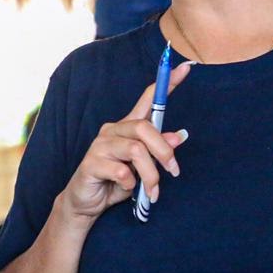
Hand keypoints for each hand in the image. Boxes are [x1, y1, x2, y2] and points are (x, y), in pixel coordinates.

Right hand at [63, 63, 193, 219]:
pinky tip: (126, 188)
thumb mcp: (143, 167)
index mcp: (127, 128)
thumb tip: (180, 136)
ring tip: (152, 191)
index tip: (186, 68)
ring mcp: (100, 145)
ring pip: (135, 150)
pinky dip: (130, 182)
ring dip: (150, 174)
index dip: (166, 84)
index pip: (148, 100)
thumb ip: (157, 151)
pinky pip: (121, 170)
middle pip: (144, 127)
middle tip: (173, 171)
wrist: (86, 204)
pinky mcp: (91, 163)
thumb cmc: (116, 182)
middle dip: (163, 151)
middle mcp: (112, 130)